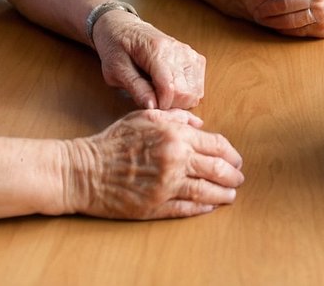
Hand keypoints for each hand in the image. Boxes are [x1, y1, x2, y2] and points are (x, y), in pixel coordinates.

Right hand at [68, 109, 243, 218]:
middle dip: (233, 176)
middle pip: (218, 170)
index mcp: (175, 135)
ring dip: (223, 194)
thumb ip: (176, 117)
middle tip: (238, 179)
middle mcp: (175, 159)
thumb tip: (200, 124)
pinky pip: (188, 208)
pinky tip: (210, 206)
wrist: (85, 170)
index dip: (231, 154)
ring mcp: (167, 185)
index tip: (236, 160)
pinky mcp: (156, 207)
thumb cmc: (114, 141)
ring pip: (207, 191)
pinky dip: (203, 208)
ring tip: (230, 195)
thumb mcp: (145, 116)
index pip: (217, 145)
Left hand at [93, 12, 206, 109]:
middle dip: (171, 105)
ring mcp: (188, 53)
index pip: (170, 88)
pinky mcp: (193, 57)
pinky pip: (199, 84)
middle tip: (154, 101)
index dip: (161, 105)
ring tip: (161, 95)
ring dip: (180, 100)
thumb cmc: (115, 47)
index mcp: (156, 50)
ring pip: (196, 91)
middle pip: (187, 92)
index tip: (149, 107)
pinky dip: (187, 93)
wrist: (122, 27)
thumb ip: (136, 88)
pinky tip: (170, 90)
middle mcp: (177, 50)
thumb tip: (153, 107)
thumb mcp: (116, 70)